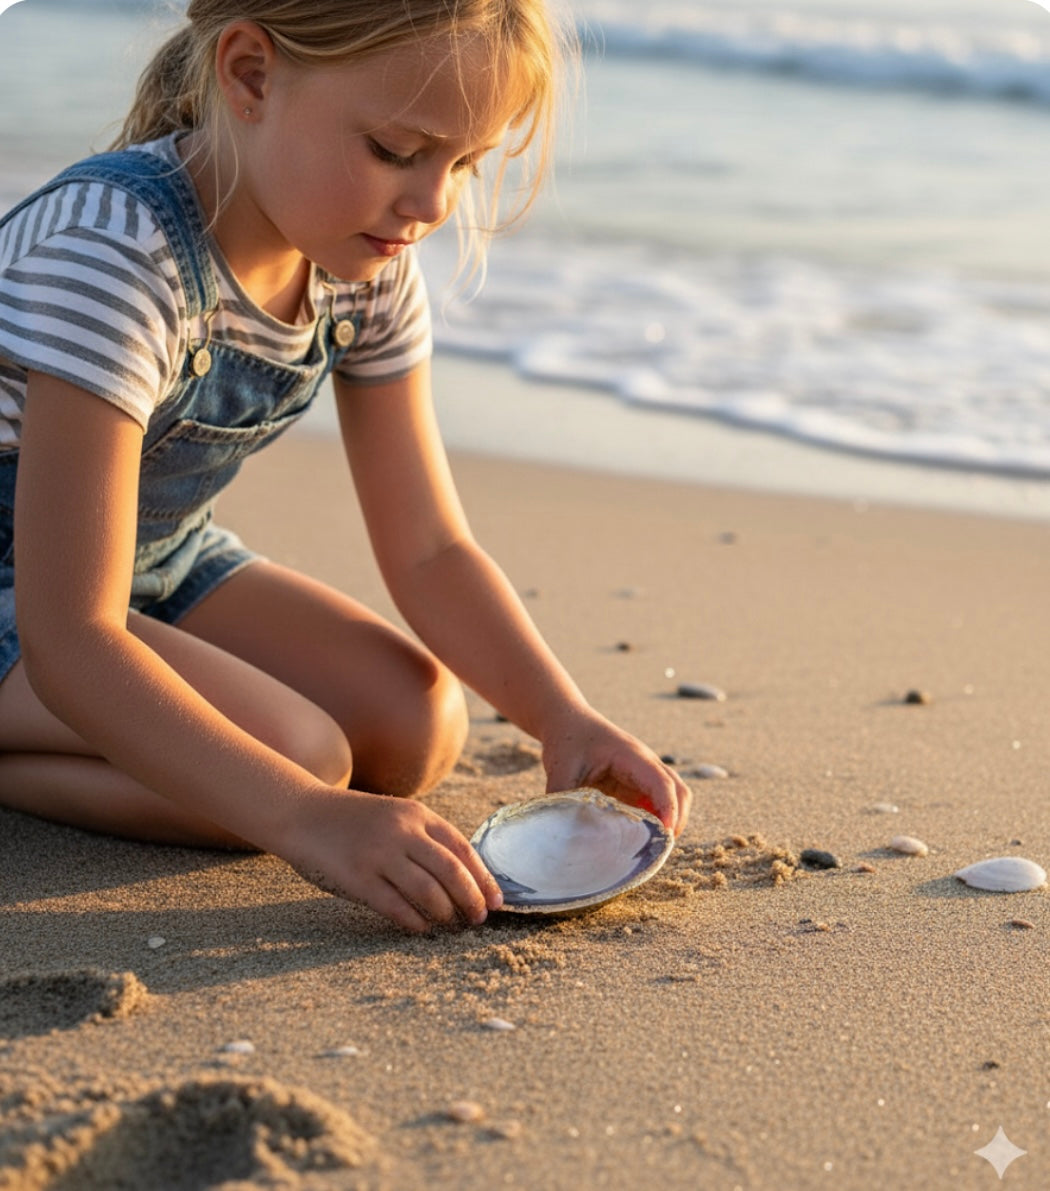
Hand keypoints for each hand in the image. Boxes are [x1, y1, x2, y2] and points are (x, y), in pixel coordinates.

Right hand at [282, 787, 503, 931]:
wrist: (302, 811)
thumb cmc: (353, 820)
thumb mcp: (394, 815)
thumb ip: (424, 837)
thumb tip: (462, 875)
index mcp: (416, 814)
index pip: (462, 848)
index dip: (483, 877)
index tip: (496, 900)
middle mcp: (402, 832)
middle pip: (451, 872)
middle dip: (472, 898)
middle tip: (480, 918)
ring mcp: (379, 855)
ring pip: (428, 892)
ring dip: (445, 913)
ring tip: (451, 924)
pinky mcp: (357, 878)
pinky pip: (395, 907)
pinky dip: (414, 922)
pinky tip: (421, 928)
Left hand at [540, 708, 690, 836]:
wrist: (567, 719)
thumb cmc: (567, 740)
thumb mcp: (560, 770)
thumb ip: (562, 800)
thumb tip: (562, 832)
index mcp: (631, 756)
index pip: (661, 783)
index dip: (668, 810)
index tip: (664, 835)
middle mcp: (645, 763)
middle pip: (679, 791)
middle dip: (676, 820)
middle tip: (658, 848)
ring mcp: (644, 772)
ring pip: (674, 797)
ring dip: (669, 820)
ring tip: (649, 846)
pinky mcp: (637, 782)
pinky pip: (657, 802)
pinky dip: (655, 820)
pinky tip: (635, 835)